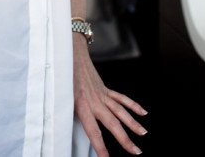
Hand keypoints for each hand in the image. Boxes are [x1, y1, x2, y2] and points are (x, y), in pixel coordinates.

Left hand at [73, 39, 147, 155]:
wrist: (71, 56)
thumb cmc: (63, 79)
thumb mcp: (62, 99)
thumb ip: (69, 114)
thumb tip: (67, 131)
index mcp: (82, 106)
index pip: (93, 131)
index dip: (100, 146)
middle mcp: (95, 101)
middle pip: (113, 123)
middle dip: (125, 139)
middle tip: (135, 151)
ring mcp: (103, 95)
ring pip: (121, 112)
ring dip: (133, 124)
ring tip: (142, 134)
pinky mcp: (106, 89)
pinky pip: (121, 99)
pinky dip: (133, 106)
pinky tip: (143, 113)